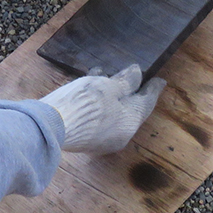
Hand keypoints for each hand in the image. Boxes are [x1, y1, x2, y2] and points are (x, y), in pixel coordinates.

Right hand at [41, 65, 165, 153]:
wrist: (53, 126)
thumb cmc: (85, 103)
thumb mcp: (107, 86)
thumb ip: (125, 81)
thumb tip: (138, 74)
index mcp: (130, 122)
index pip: (146, 102)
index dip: (153, 89)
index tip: (160, 81)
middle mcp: (120, 134)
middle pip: (130, 109)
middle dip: (130, 91)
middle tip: (134, 76)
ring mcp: (102, 139)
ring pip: (113, 112)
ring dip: (112, 94)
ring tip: (106, 74)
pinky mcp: (86, 137)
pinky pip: (100, 116)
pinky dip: (100, 102)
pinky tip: (90, 86)